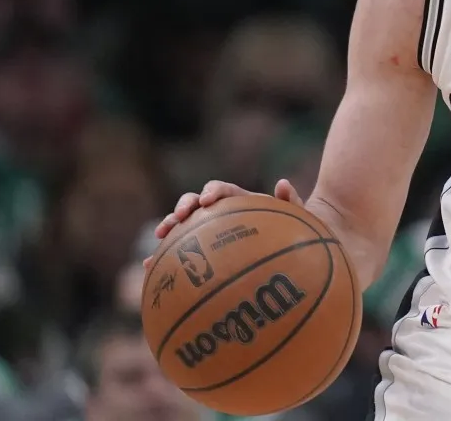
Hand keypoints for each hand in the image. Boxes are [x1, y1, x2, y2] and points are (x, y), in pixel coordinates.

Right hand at [144, 179, 303, 269]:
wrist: (292, 253)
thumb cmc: (296, 233)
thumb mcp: (300, 218)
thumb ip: (292, 201)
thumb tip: (284, 183)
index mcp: (241, 201)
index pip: (222, 190)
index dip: (212, 191)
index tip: (207, 201)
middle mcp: (222, 213)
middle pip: (196, 202)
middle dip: (184, 206)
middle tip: (180, 217)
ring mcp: (210, 231)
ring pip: (184, 224)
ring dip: (170, 225)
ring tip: (160, 236)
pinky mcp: (203, 251)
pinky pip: (180, 252)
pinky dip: (165, 255)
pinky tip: (150, 267)